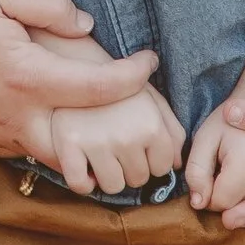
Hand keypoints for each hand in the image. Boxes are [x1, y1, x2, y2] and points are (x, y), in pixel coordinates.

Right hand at [0, 0, 155, 161]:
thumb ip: (47, 2)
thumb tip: (86, 25)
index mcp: (27, 76)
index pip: (99, 89)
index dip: (135, 77)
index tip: (151, 61)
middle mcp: (16, 115)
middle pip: (87, 144)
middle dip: (119, 135)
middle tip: (142, 115)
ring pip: (57, 154)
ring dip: (85, 141)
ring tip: (104, 120)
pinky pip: (26, 148)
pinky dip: (50, 140)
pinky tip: (56, 118)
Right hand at [40, 78, 185, 199]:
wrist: (75, 58)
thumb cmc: (118, 83)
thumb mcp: (151, 97)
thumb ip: (172, 129)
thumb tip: (177, 164)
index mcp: (151, 126)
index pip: (163, 167)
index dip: (153, 158)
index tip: (141, 145)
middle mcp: (126, 137)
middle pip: (139, 179)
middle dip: (132, 167)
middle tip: (119, 144)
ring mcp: (96, 143)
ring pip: (113, 186)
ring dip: (109, 176)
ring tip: (103, 154)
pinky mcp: (67, 145)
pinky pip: (79, 183)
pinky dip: (83, 182)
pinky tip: (86, 167)